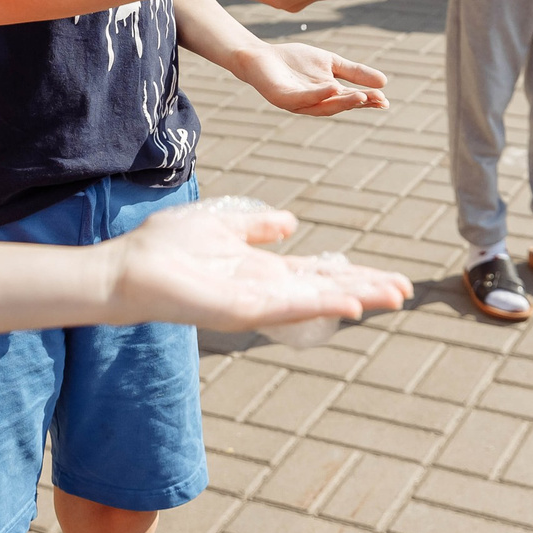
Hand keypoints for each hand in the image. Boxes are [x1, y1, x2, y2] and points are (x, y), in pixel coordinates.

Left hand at [110, 202, 412, 332]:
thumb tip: (290, 222)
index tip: (390, 277)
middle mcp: (265, 289)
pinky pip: (289, 307)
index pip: (320, 275)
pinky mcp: (240, 310)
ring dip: (356, 297)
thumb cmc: (165, 248)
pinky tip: (350, 305)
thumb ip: (256, 227)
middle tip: (407, 291)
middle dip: (367, 289)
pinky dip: (322, 306)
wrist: (125, 269)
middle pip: (328, 290)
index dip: (355, 276)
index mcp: (263, 270)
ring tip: (393, 296)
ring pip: (317, 300)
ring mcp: (256, 302)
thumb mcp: (220, 225)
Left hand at [230, 40, 389, 115]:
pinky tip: (333, 87)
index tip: (385, 100)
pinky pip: (302, 98)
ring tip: (361, 97)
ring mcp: (297, 103)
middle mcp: (312, 104)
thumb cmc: (295, 61)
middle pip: (338, 106)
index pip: (349, 99)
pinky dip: (319, 94)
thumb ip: (353, 72)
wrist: (261, 56)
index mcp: (325, 96)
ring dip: (342, 102)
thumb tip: (384, 82)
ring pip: (322, 106)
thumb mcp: (330, 63)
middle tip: (378, 100)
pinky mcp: (281, 97)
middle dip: (358, 103)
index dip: (367, 101)